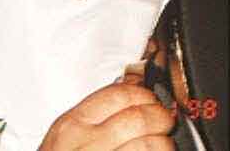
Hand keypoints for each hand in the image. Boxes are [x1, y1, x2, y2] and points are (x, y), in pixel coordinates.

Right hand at [39, 83, 174, 149]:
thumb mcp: (65, 133)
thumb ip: (92, 111)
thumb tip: (125, 85)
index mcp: (73, 124)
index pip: (118, 95)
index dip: (143, 94)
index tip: (150, 98)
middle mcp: (89, 144)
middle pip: (139, 117)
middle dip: (161, 116)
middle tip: (163, 119)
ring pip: (153, 144)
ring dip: (164, 142)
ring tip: (160, 142)